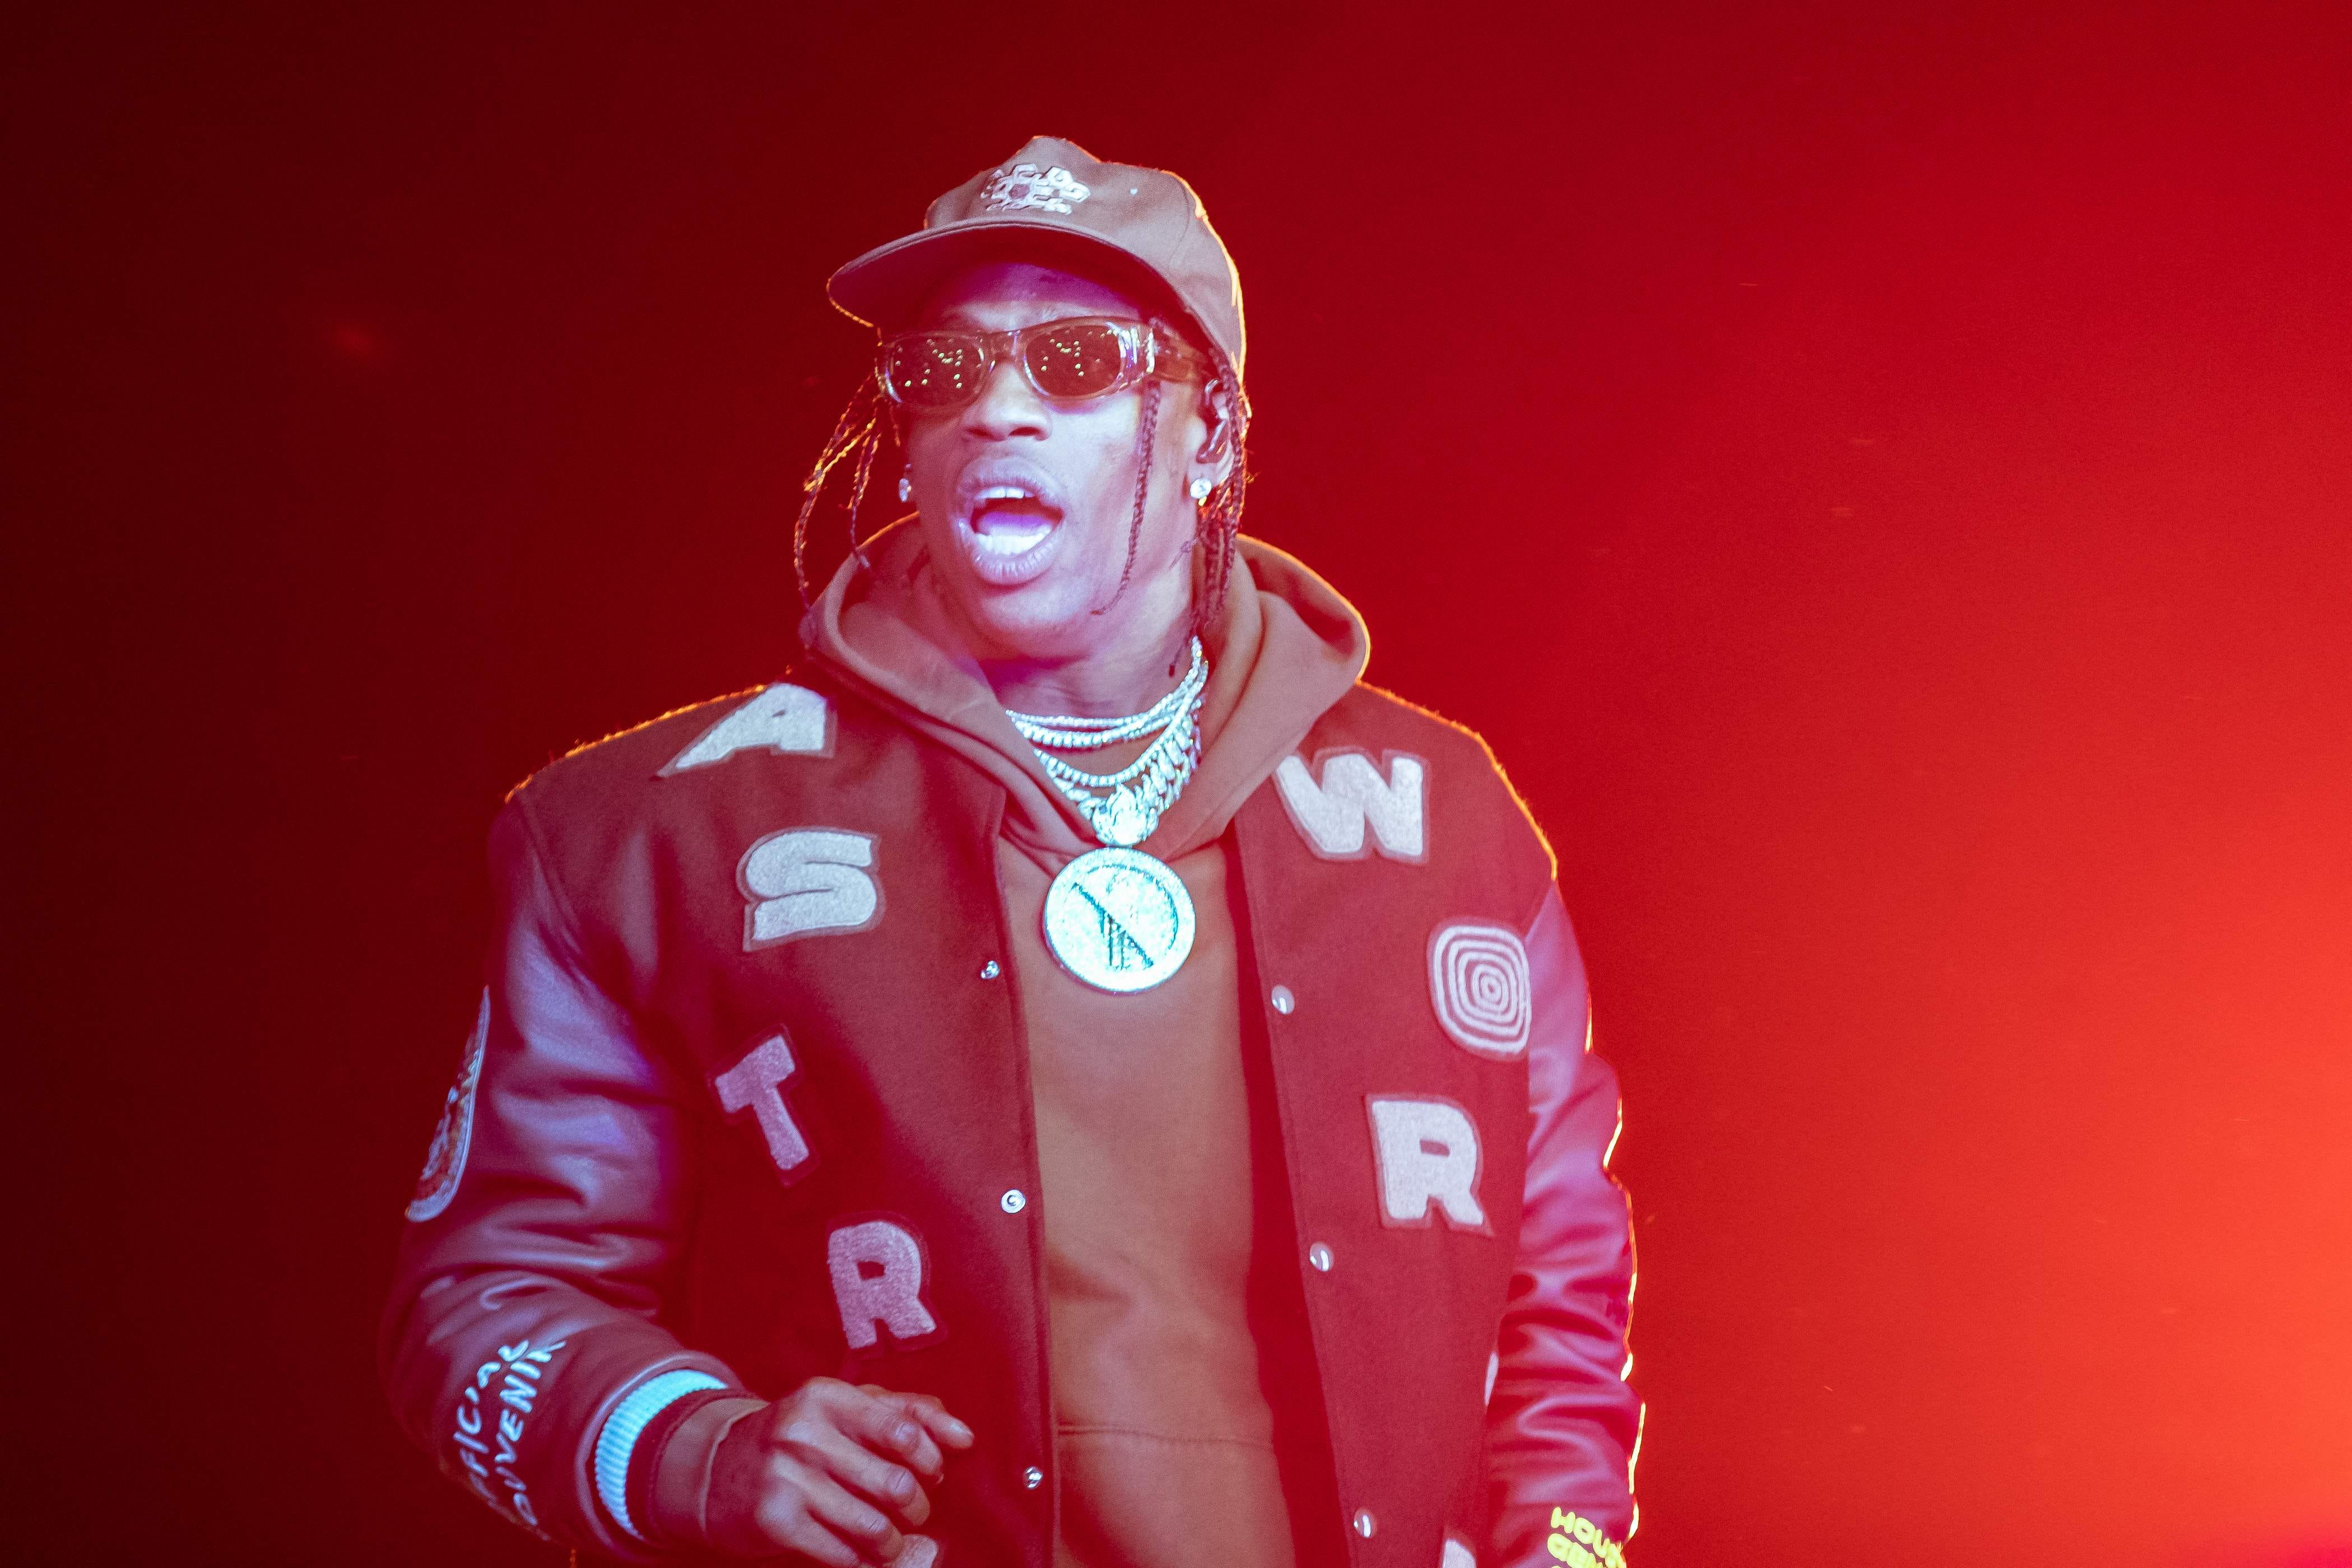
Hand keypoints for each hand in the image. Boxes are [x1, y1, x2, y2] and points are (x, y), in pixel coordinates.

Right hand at [693, 1377, 973, 1563]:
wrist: (717, 1470)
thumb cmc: (801, 1437)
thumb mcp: (846, 1408)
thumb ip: (907, 1412)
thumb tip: (964, 1436)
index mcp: (827, 1396)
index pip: (905, 1431)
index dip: (932, 1460)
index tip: (934, 1473)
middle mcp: (804, 1432)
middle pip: (896, 1484)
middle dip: (917, 1508)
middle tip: (912, 1510)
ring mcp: (786, 1478)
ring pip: (875, 1527)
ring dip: (893, 1543)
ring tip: (889, 1538)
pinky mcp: (775, 1521)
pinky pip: (843, 1554)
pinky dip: (861, 1561)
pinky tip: (857, 1551)